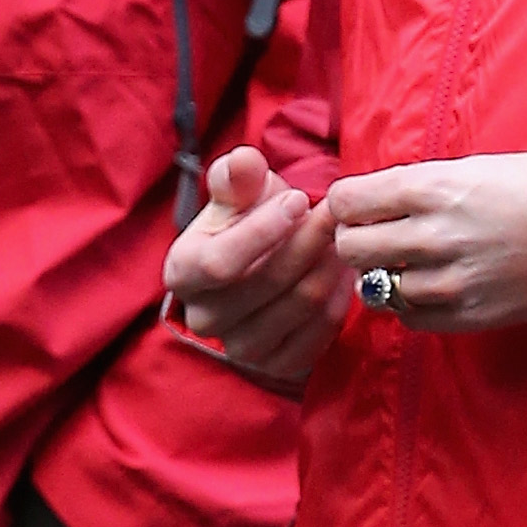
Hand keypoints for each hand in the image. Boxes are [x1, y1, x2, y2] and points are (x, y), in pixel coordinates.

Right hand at [162, 144, 353, 393]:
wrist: (259, 261)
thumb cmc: (244, 219)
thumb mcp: (236, 191)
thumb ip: (237, 174)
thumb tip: (244, 161)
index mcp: (182, 273)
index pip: (220, 263)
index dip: (263, 230)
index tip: (299, 199)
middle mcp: (204, 319)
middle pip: (267, 283)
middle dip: (309, 241)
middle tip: (336, 213)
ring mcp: (241, 349)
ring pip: (301, 305)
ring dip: (329, 266)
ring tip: (342, 236)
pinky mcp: (278, 365)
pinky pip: (321, 332)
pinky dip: (340, 298)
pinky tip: (344, 271)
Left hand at [326, 153, 526, 331]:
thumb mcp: (465, 169)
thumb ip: (411, 189)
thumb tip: (363, 206)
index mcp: (427, 187)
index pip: (345, 201)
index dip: (347, 204)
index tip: (360, 207)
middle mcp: (429, 235)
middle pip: (349, 247)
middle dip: (356, 240)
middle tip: (376, 236)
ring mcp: (445, 281)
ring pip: (374, 287)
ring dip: (384, 275)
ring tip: (409, 262)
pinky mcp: (463, 315)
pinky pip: (407, 318)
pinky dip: (411, 303)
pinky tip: (430, 285)